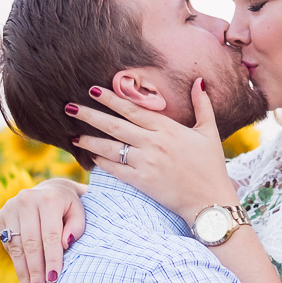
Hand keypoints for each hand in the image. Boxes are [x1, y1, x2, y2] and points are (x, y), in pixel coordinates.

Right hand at [0, 177, 85, 282]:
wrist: (50, 190)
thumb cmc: (69, 208)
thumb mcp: (79, 214)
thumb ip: (76, 228)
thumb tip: (65, 244)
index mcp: (49, 199)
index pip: (50, 235)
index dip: (52, 259)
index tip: (54, 280)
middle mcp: (26, 200)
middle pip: (31, 243)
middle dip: (35, 271)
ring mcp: (10, 207)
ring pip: (16, 247)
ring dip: (23, 272)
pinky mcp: (1, 215)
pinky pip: (9, 245)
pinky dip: (17, 263)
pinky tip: (23, 278)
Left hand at [69, 79, 238, 223]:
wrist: (210, 201)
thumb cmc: (211, 166)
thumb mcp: (209, 132)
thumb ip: (202, 105)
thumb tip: (199, 81)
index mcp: (168, 128)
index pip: (133, 109)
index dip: (111, 99)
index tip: (93, 90)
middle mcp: (154, 143)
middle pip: (115, 125)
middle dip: (90, 115)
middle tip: (70, 108)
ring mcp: (146, 163)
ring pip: (110, 148)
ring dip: (90, 140)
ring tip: (73, 135)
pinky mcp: (142, 182)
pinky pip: (116, 170)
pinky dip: (102, 163)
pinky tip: (91, 158)